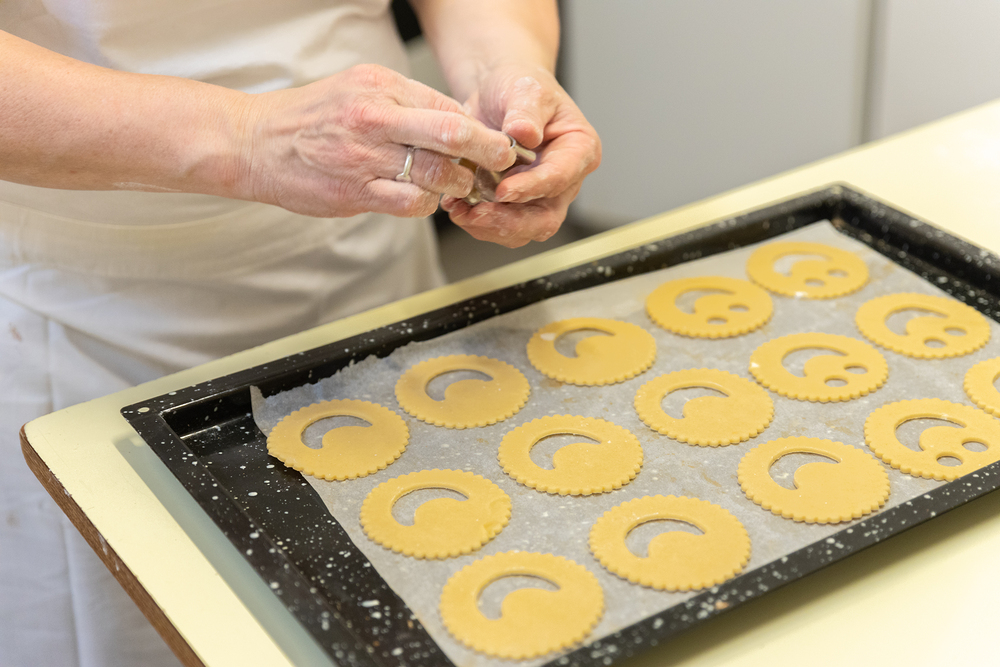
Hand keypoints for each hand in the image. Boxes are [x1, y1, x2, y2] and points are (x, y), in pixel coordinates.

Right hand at [239, 64, 515, 217]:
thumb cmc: (309, 119)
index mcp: (379, 86)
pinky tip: (425, 200)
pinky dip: (427, 204)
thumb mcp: (357, 89)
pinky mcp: (356, 191)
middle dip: (487, 151)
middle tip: (503, 162)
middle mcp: (375, 117)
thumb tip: (453, 122)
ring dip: (458, 183)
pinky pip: (410, 202)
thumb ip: (404, 103)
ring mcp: (365, 156)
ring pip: (436, 172)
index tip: (495, 141)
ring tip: (461, 186)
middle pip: (452, 134)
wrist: (253, 143)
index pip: (447, 106)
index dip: (478, 128)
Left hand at [440, 63, 600, 247]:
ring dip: (489, 227)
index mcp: (578, 150)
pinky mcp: (515, 205)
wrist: (496, 94)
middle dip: (510, 222)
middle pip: (545, 218)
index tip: (503, 191)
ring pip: (522, 230)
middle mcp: (564, 180)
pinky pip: (500, 225)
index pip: (560, 178)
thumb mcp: (524, 88)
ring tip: (459, 210)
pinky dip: (477, 221)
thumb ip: (526, 111)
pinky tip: (456, 207)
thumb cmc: (519, 85)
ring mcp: (540, 197)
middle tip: (477, 214)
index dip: (532, 188)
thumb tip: (525, 133)